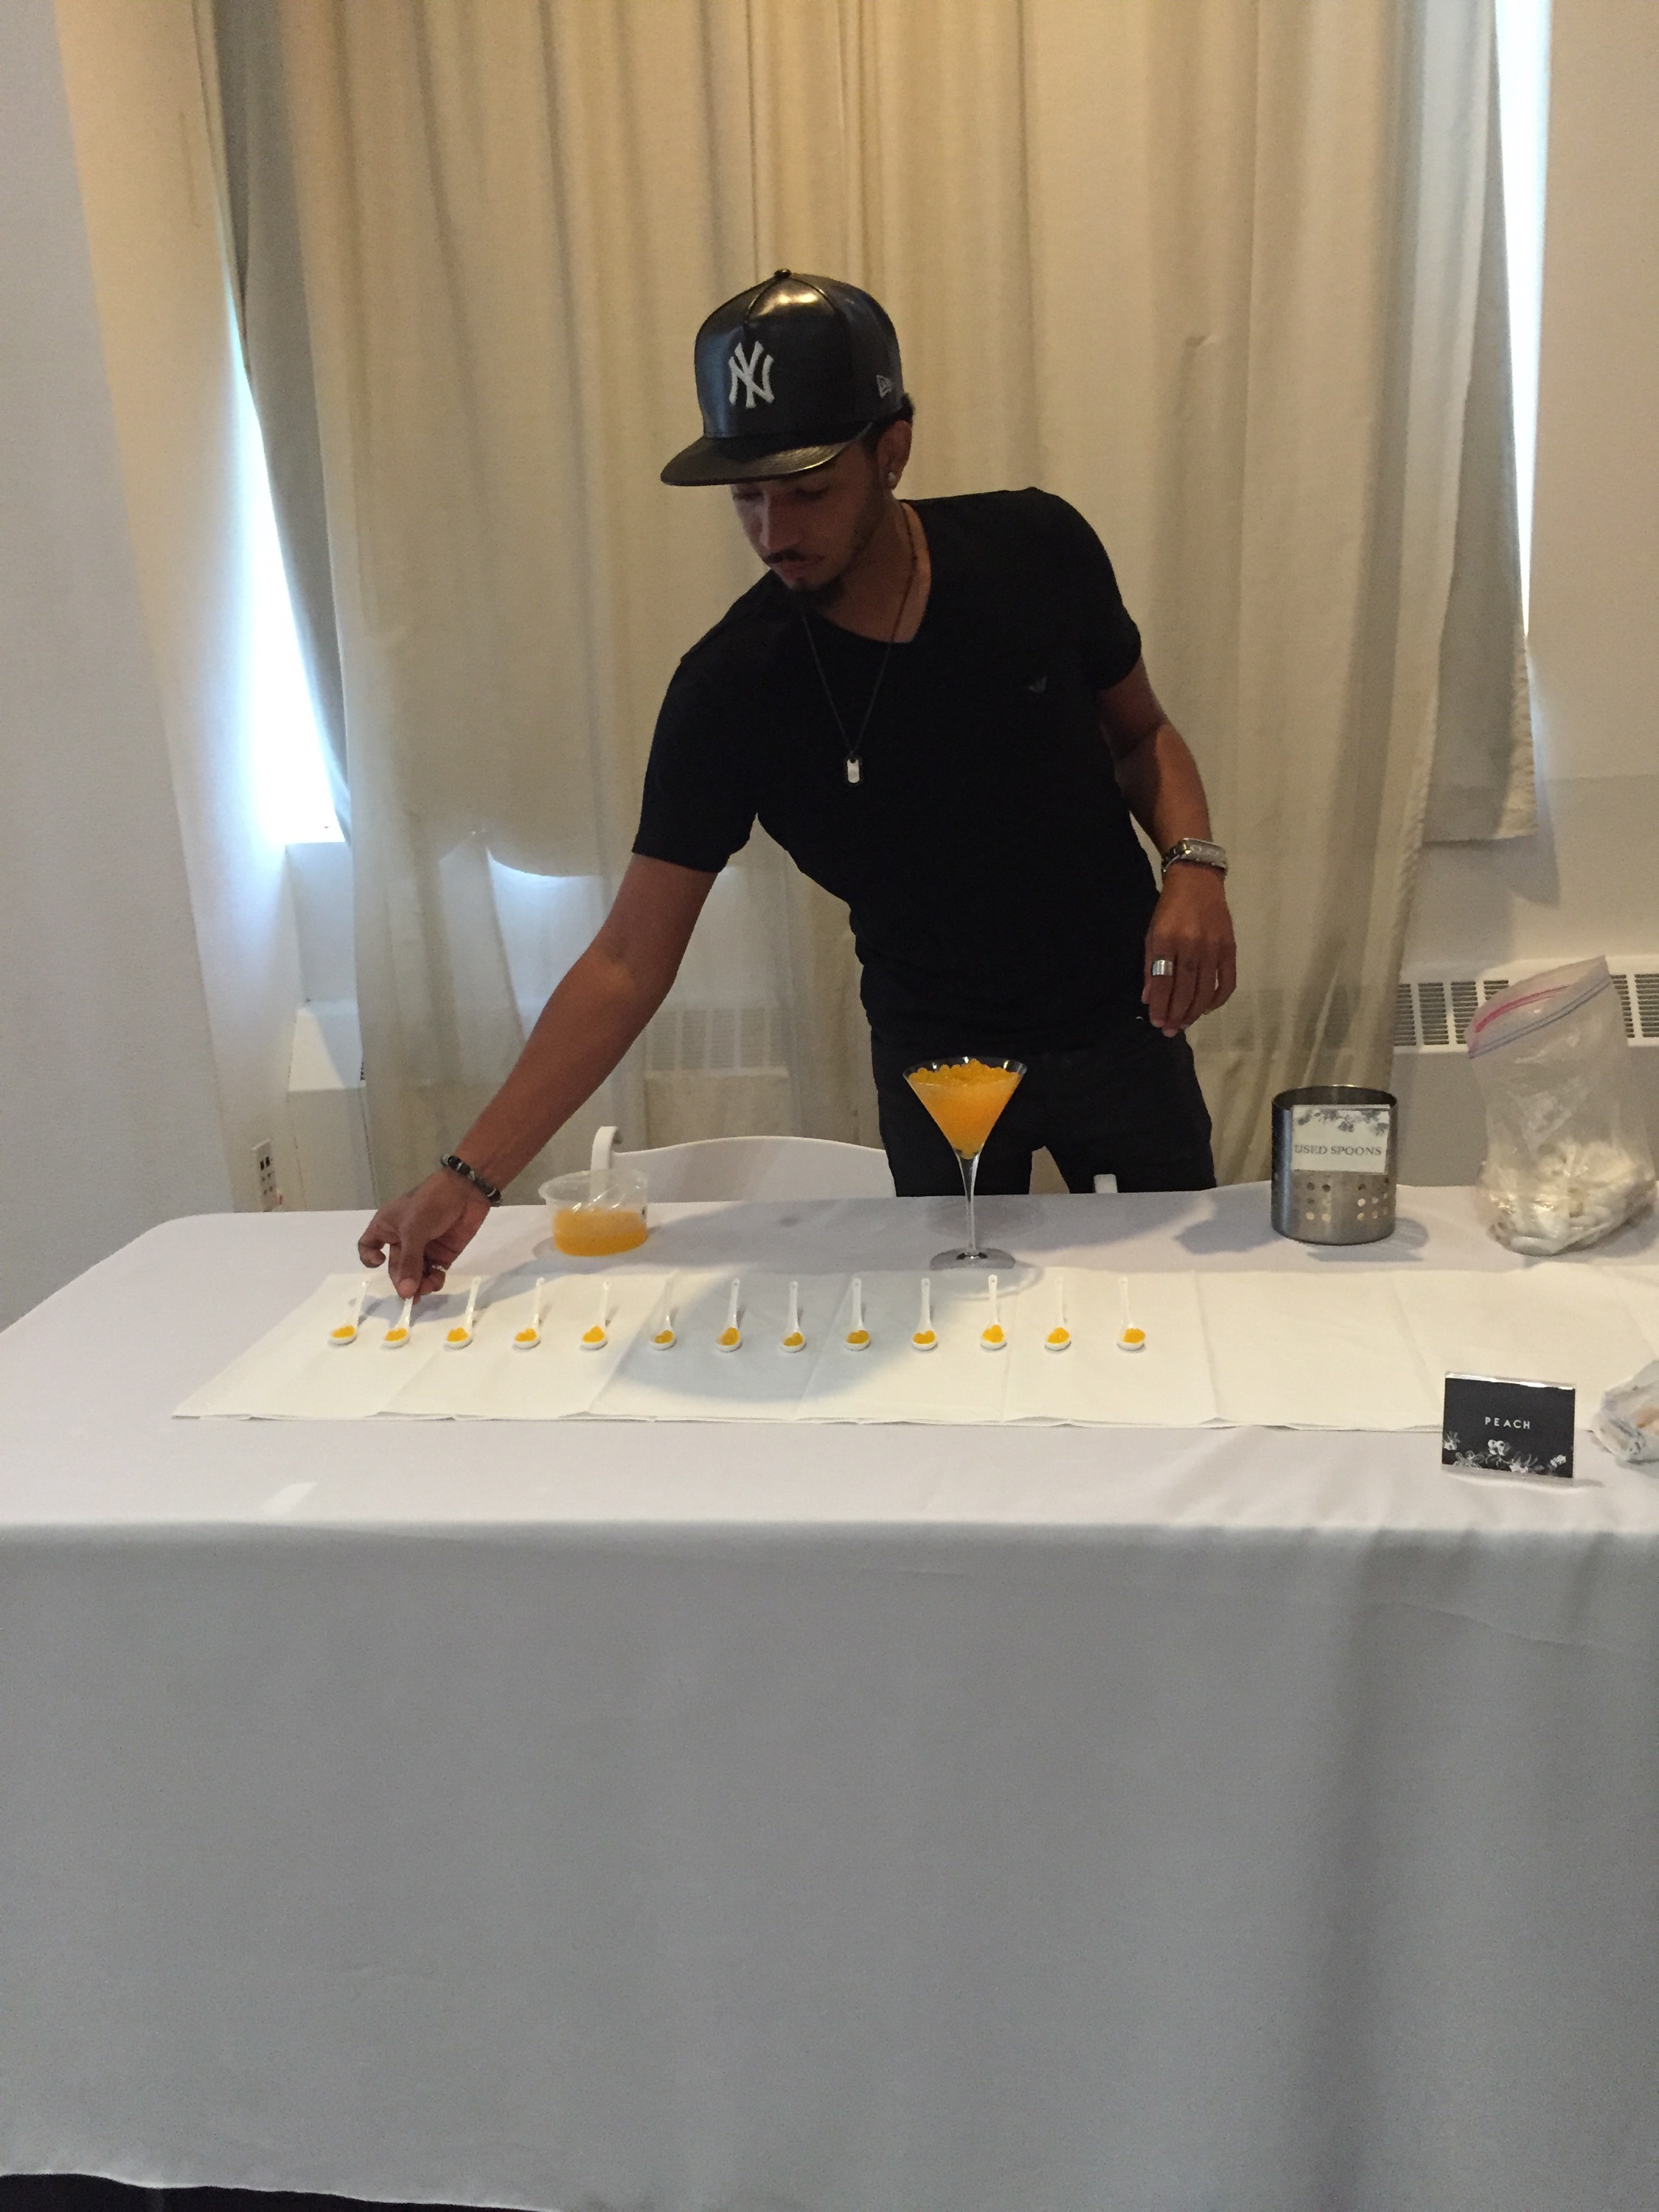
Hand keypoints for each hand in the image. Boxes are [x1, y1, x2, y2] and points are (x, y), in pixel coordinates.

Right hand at [358, 1170, 491, 1299]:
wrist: (466, 1191)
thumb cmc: (430, 1204)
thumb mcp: (414, 1230)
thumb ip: (409, 1262)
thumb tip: (406, 1293)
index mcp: (386, 1227)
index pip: (367, 1246)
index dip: (369, 1257)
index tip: (380, 1262)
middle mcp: (402, 1240)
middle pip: (395, 1268)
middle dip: (402, 1281)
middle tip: (411, 1293)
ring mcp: (423, 1248)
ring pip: (414, 1274)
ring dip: (419, 1285)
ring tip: (427, 1288)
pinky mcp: (442, 1254)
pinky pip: (433, 1273)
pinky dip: (433, 1280)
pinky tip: (437, 1281)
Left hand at [1143, 865, 1235, 1035]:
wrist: (1197, 880)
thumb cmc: (1169, 908)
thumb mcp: (1151, 933)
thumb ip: (1149, 966)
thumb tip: (1149, 999)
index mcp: (1166, 939)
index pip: (1163, 981)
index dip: (1161, 1006)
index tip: (1157, 1023)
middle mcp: (1191, 944)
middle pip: (1185, 989)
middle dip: (1177, 1014)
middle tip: (1170, 1031)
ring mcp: (1213, 946)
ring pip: (1205, 989)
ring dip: (1195, 1011)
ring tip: (1185, 1024)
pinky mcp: (1230, 947)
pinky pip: (1227, 981)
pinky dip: (1218, 999)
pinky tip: (1207, 1008)